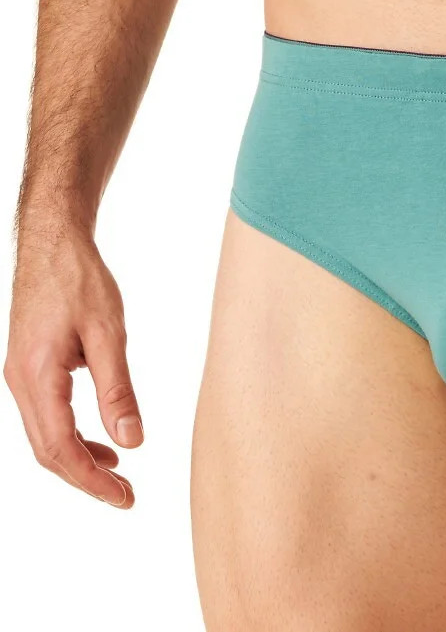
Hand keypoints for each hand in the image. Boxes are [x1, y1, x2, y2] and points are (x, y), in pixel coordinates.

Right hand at [4, 225, 142, 506]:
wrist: (52, 240)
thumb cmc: (79, 278)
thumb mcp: (108, 333)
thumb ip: (118, 389)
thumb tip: (133, 440)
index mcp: (36, 377)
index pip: (59, 449)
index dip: (91, 480)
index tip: (124, 498)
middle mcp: (19, 382)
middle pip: (47, 450)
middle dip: (85, 478)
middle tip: (125, 496)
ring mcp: (19, 374)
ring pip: (45, 434)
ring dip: (79, 457)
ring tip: (118, 472)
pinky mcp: (28, 365)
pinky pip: (46, 413)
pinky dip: (72, 433)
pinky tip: (102, 437)